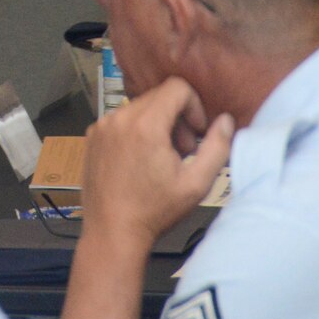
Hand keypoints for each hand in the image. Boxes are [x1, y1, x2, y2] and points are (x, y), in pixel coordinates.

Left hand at [80, 77, 233, 250]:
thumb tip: (225, 120)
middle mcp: (119, 118)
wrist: (113, 231)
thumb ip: (218, 147)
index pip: (176, 87)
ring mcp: (102, 126)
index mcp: (145, 125)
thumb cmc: (155, 211)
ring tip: (162, 158)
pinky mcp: (92, 136)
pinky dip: (136, 131)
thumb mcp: (196, 183)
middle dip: (177, 117)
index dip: (194, 105)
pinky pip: (121, 119)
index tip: (196, 133)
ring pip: (140, 107)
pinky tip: (141, 160)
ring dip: (157, 124)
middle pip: (158, 96)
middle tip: (183, 151)